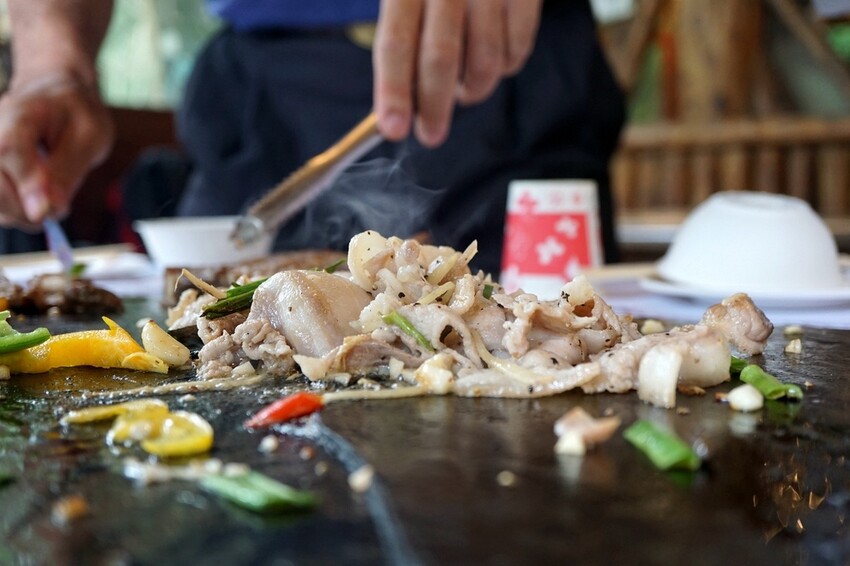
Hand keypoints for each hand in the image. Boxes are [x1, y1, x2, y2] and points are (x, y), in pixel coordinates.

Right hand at [0, 72, 113, 229]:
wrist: (54, 95)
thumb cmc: (75, 114)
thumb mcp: (89, 137)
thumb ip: (67, 171)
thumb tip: (47, 209)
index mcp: (19, 114)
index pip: (10, 149)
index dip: (28, 186)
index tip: (46, 213)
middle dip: (25, 210)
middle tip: (58, 211)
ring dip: (18, 213)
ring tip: (48, 202)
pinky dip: (11, 210)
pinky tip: (32, 201)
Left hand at [373, 0, 542, 146]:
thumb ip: (402, 31)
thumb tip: (399, 97)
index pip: (395, 42)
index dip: (393, 91)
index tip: (392, 129)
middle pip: (441, 58)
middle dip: (434, 107)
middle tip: (430, 135)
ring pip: (486, 61)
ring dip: (473, 89)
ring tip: (464, 89)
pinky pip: (518, 50)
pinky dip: (504, 68)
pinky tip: (492, 62)